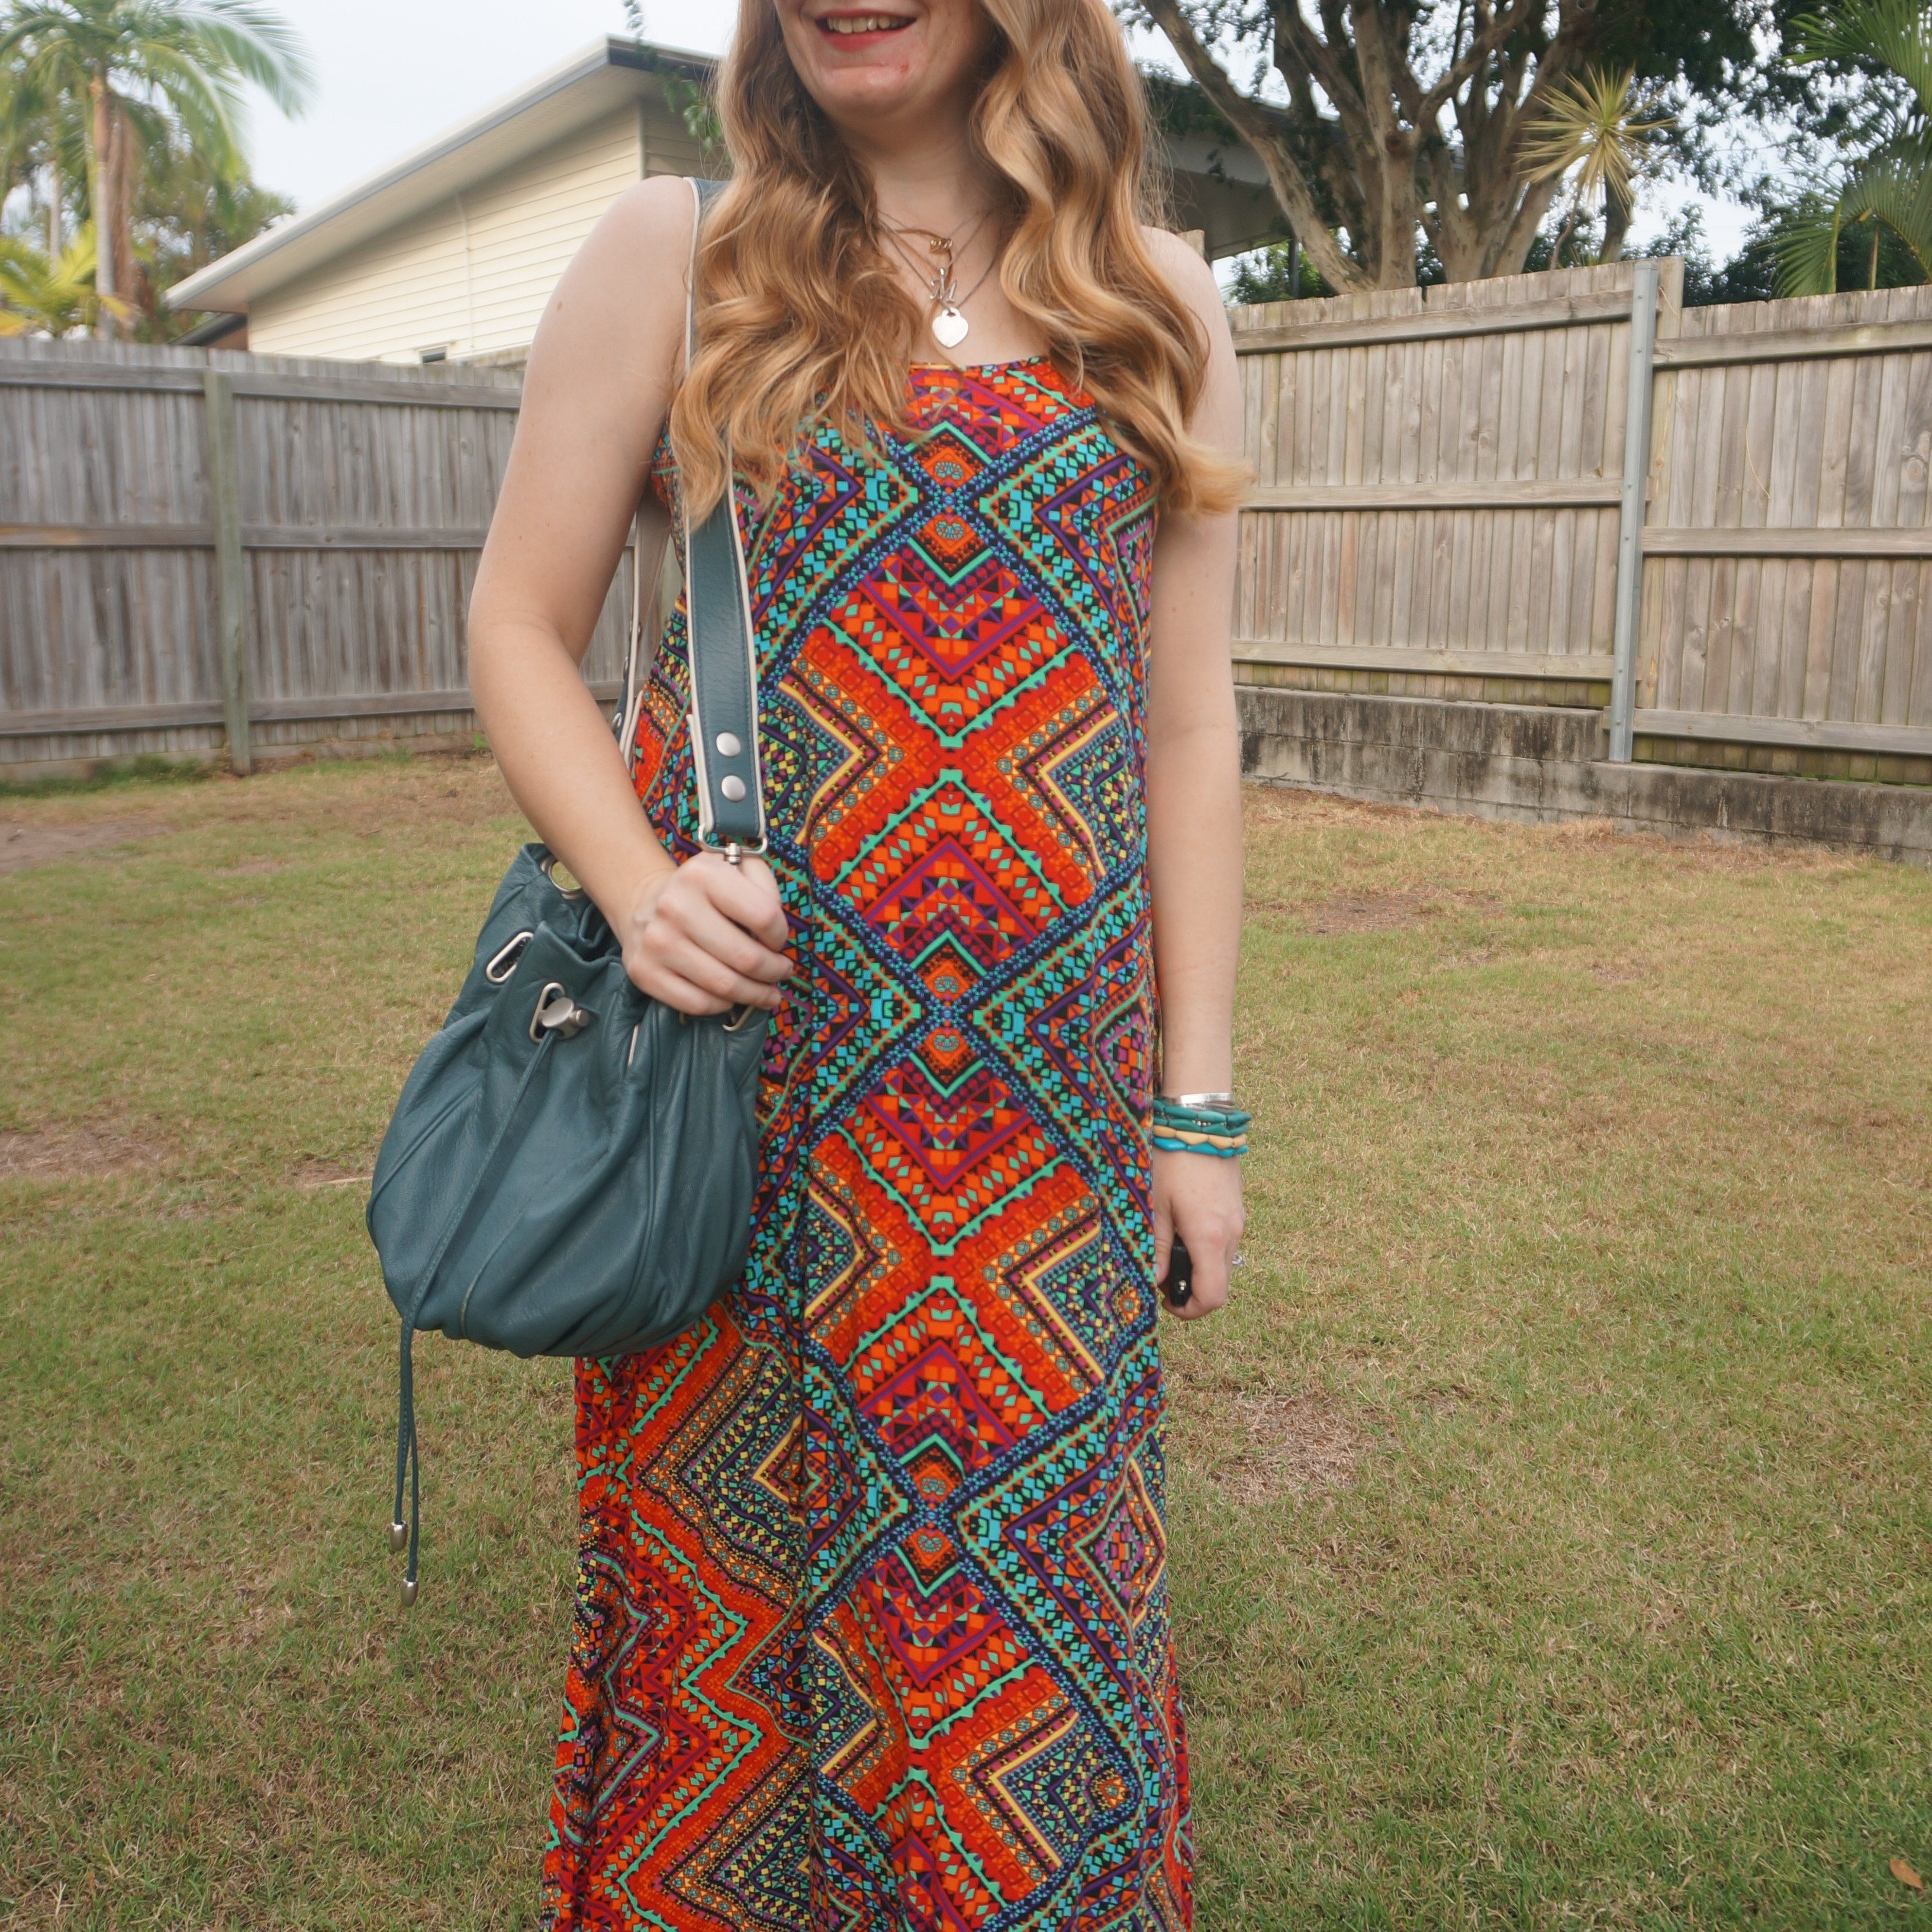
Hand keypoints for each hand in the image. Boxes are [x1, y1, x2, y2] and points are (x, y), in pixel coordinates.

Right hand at [617, 852, 792, 1015]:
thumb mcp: (737, 868)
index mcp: (703, 875)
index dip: (780, 935)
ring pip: (724, 986)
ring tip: (766, 992)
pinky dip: (722, 1005)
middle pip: (746, 958)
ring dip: (755, 994)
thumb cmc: (703, 892)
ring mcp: (657, 942)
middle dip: (773, 971)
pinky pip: (697, 1003)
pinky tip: (731, 997)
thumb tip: (776, 933)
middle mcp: (675, 906)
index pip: (763, 916)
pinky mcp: (645, 971)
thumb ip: (766, 888)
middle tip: (781, 972)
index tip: (778, 940)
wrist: (646, 904)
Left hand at [1153, 1151, 1244, 1322]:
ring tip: (1169, 1246)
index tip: (1165, 1300)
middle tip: (1162, 1273)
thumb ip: (1159, 1249)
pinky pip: (1224, 1241)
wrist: (1200, 1120)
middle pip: (1219, 1284)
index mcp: (1210, 1238)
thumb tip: (1156, 1281)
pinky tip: (1183, 1227)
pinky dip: (1206, 1247)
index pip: (1211, 1297)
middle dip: (1191, 1289)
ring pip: (1222, 1262)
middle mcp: (1232, 1233)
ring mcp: (1238, 1220)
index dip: (1189, 1310)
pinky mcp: (1237, 1207)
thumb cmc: (1172, 1161)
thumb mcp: (1156, 1207)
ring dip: (1198, 1267)